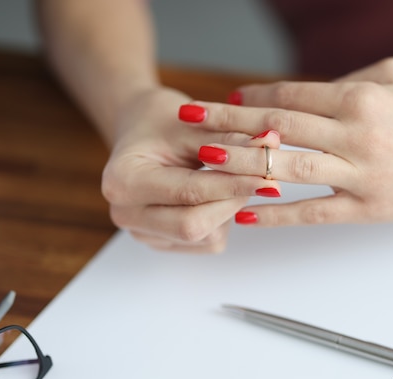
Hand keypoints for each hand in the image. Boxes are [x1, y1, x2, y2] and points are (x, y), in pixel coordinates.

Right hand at [101, 87, 280, 251]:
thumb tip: (270, 146)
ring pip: (206, 237)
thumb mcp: (194, 124)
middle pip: (194, 226)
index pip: (189, 193)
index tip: (266, 175)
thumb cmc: (162, 122)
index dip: (232, 185)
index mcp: (122, 181)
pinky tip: (219, 195)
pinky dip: (223, 219)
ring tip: (235, 179)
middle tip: (263, 180)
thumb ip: (230, 139)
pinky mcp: (164, 243)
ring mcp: (143, 233)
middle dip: (233, 202)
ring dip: (231, 210)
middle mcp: (125, 213)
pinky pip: (207, 242)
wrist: (141, 131)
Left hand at [189, 58, 392, 225]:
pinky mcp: (367, 208)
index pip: (290, 96)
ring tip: (205, 162)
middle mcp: (355, 133)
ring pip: (287, 169)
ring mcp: (360, 174)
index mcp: (360, 97)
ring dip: (242, 165)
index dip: (252, 97)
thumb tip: (302, 97)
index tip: (226, 101)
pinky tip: (246, 214)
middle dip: (229, 123)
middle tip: (191, 120)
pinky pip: (313, 212)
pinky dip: (276, 213)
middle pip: (278, 128)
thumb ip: (347, 81)